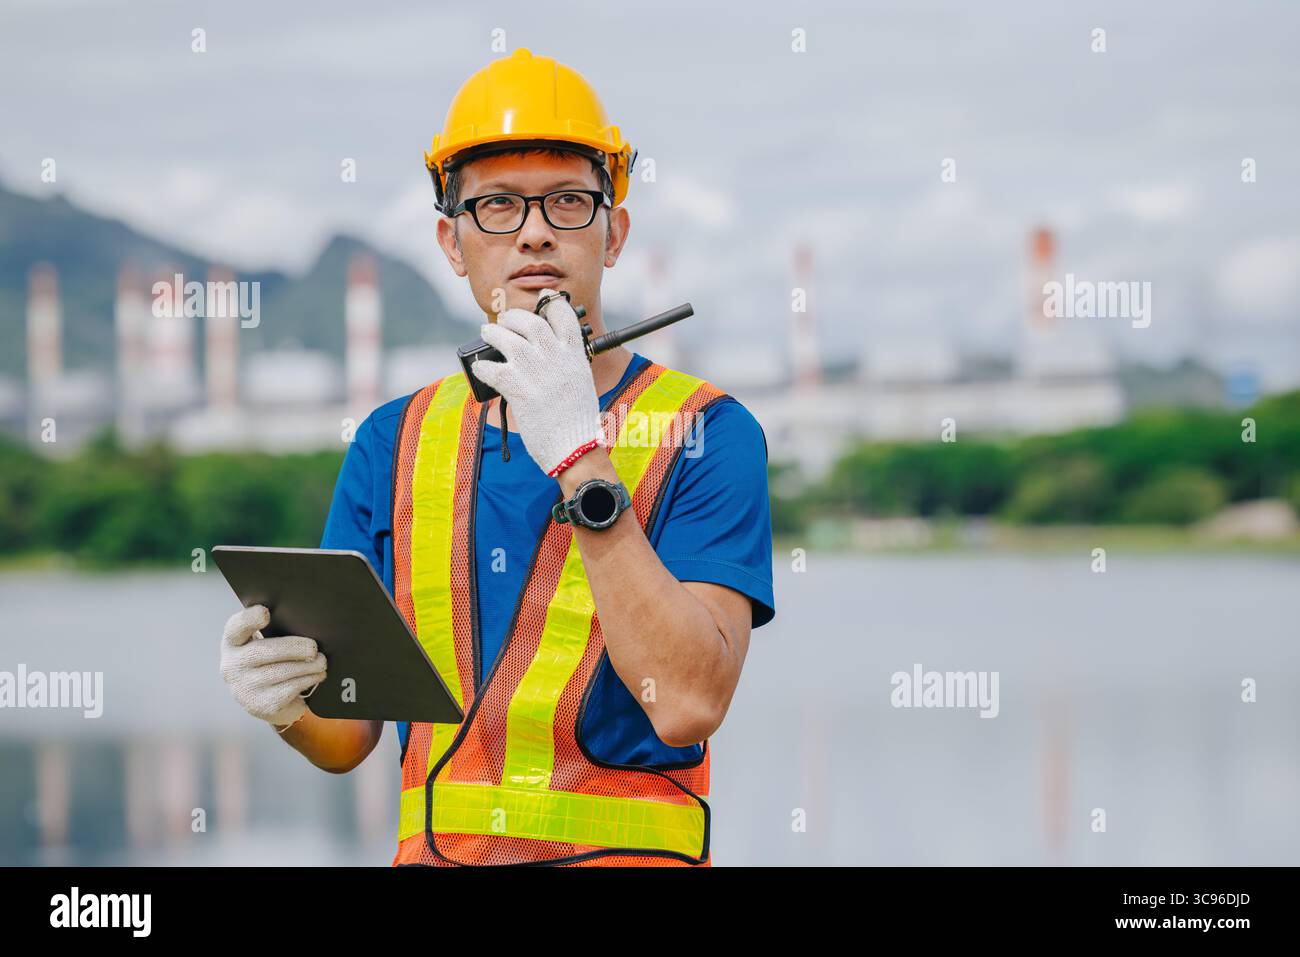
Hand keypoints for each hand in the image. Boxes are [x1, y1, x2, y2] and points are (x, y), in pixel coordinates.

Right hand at [220, 604, 326, 730]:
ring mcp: (245, 688)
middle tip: (313, 647)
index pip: (235, 627)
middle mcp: (232, 665)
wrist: (267, 701)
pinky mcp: (261, 705)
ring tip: (321, 661)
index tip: (265, 613)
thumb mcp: (265, 643)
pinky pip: (289, 688)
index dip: (248, 620)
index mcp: (233, 643)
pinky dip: (308, 679)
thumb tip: (305, 619)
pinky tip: (318, 675)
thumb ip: (275, 629)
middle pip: (263, 651)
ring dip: (307, 665)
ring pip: (281, 671)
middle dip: (294, 647)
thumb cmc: (270, 662)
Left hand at [471, 288, 603, 475]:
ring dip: (493, 333)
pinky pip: (491, 368)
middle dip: (514, 317)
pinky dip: (482, 366)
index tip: (543, 299)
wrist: (575, 447)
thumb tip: (544, 357)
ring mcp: (535, 370)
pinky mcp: (518, 387)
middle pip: (529, 321)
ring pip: (506, 338)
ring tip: (487, 333)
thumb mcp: (579, 384)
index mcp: (574, 355)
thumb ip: (564, 365)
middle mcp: (555, 356)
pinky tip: (480, 368)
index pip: (563, 316)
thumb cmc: (577, 422)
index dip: (551, 303)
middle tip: (506, 321)